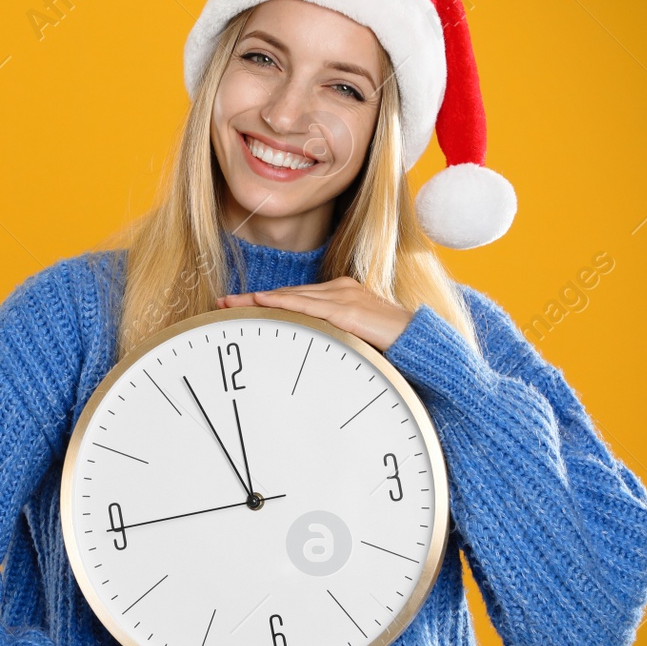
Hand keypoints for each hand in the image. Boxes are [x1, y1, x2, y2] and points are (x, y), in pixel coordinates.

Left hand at [218, 277, 412, 351]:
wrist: (424, 345)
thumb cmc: (392, 348)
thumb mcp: (355, 342)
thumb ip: (333, 341)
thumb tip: (309, 356)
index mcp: (341, 296)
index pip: (294, 298)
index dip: (264, 301)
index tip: (235, 305)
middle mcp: (341, 289)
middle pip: (287, 294)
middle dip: (252, 299)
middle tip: (222, 303)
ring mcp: (345, 296)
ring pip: (293, 297)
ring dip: (260, 300)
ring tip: (233, 304)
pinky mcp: (349, 310)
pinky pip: (309, 306)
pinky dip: (284, 303)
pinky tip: (264, 303)